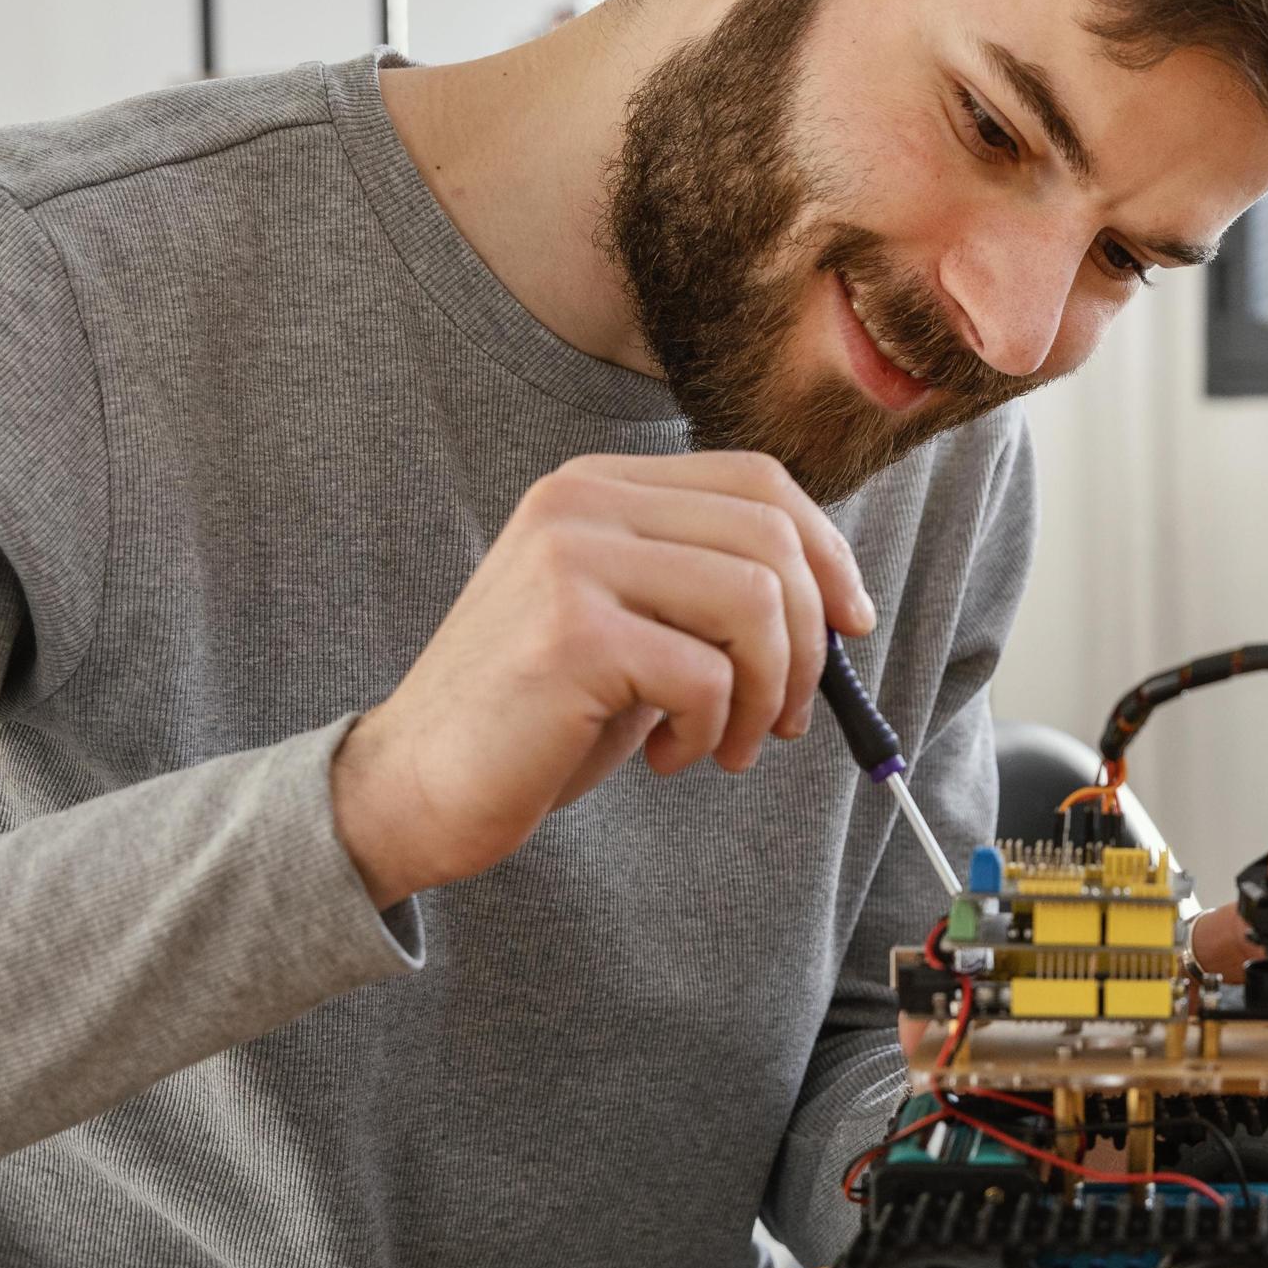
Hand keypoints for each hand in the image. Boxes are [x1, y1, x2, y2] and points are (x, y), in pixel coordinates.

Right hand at [328, 452, 872, 907]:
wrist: (416, 786)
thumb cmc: (538, 716)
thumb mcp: (630, 626)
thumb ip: (707, 589)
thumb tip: (838, 604)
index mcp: (599, 487)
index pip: (759, 481)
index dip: (828, 553)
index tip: (851, 626)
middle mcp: (581, 503)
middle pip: (770, 537)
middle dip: (809, 642)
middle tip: (787, 718)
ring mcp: (572, 561)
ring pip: (756, 603)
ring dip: (768, 694)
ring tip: (728, 744)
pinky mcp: (572, 634)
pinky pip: (708, 676)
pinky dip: (712, 732)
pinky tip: (666, 758)